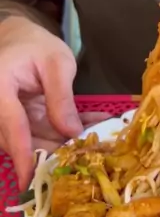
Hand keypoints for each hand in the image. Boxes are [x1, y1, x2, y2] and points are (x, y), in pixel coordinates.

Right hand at [0, 17, 108, 189]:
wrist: (17, 38)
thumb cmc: (36, 45)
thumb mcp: (57, 63)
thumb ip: (62, 97)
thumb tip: (71, 133)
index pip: (12, 126)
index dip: (23, 154)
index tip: (30, 178)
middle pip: (20, 141)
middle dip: (53, 151)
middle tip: (85, 155)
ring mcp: (3, 116)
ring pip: (29, 142)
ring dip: (60, 145)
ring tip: (93, 140)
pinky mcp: (15, 122)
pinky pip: (36, 136)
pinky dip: (60, 135)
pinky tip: (88, 129)